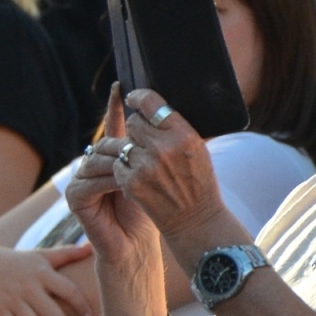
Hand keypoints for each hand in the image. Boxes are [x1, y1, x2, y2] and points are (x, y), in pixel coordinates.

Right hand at [66, 85, 158, 272]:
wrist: (136, 244)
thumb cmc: (150, 212)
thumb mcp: (157, 175)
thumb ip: (153, 152)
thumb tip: (164, 124)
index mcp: (113, 157)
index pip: (113, 126)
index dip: (115, 106)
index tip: (120, 86)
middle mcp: (94, 165)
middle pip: (104, 144)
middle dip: (122, 148)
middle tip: (140, 154)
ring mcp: (81, 180)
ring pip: (96, 161)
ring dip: (118, 167)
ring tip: (134, 174)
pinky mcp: (75, 196)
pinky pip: (88, 181)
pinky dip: (107, 183)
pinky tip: (121, 186)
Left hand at [114, 87, 228, 245]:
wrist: (195, 219)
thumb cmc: (198, 182)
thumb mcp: (197, 149)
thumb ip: (176, 129)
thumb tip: (153, 107)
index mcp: (184, 135)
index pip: (152, 103)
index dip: (138, 97)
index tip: (132, 97)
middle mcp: (164, 148)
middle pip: (133, 123)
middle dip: (136, 129)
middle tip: (145, 140)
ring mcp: (145, 166)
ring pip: (123, 144)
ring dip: (130, 150)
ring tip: (145, 162)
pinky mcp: (131, 181)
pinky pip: (118, 164)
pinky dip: (125, 169)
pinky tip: (140, 177)